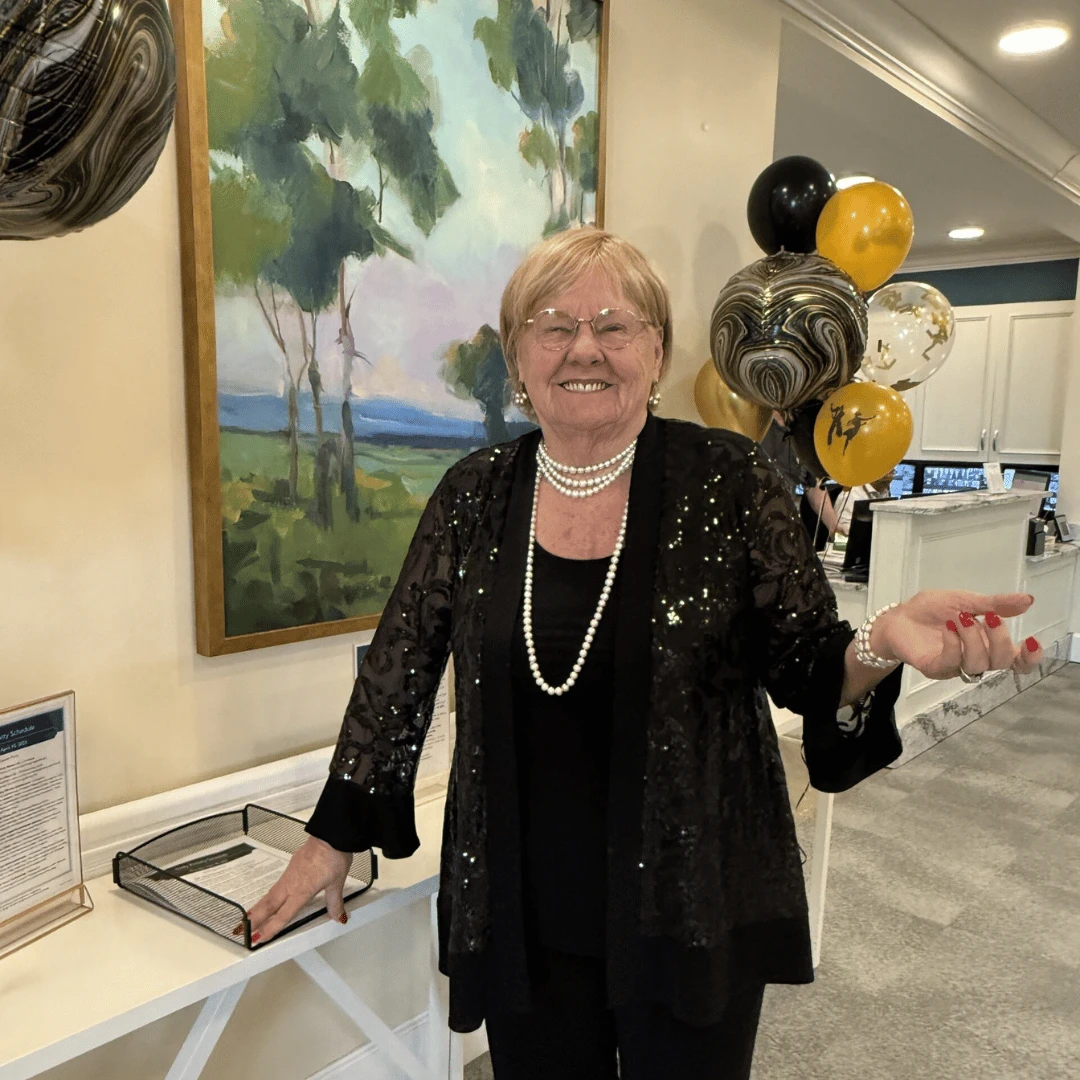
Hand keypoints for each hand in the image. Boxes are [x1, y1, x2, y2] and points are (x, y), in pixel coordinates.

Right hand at [243, 837, 351, 944]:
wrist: (330, 835)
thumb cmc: (333, 856)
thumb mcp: (337, 883)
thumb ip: (334, 902)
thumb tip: (337, 915)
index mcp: (302, 891)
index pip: (283, 915)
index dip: (271, 928)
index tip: (260, 938)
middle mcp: (292, 884)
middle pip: (269, 905)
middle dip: (255, 920)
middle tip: (243, 931)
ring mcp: (289, 875)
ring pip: (270, 895)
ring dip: (258, 908)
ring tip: (249, 918)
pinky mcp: (291, 867)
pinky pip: (276, 885)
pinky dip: (268, 895)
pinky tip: (269, 898)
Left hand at [871, 590, 1041, 679]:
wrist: (898, 616)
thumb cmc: (932, 610)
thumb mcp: (966, 600)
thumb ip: (995, 604)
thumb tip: (1028, 600)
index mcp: (987, 643)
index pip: (1015, 659)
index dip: (1029, 657)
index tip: (1032, 641)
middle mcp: (975, 657)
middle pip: (1001, 663)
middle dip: (1001, 640)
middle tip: (991, 618)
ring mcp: (955, 665)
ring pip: (978, 665)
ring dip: (974, 640)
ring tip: (962, 618)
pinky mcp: (935, 668)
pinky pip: (952, 663)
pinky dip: (954, 645)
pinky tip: (950, 629)